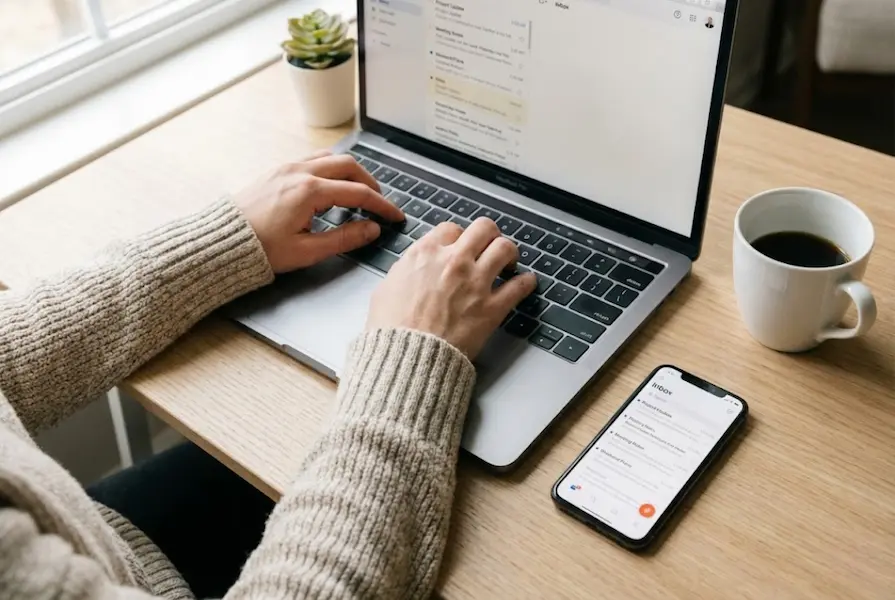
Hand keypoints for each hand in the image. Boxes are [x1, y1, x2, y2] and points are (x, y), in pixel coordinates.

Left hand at [234, 151, 403, 272]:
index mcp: (310, 192)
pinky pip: (312, 160)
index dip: (382, 205)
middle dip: (369, 183)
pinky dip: (330, 170)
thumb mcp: (307, 251)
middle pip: (349, 166)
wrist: (222, 242)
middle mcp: (300, 173)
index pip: (359, 193)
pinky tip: (330, 187)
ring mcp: (287, 168)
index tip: (395, 216)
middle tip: (378, 202)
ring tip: (357, 193)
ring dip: (350, 172)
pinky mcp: (277, 170)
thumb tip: (371, 230)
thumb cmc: (260, 249)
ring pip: (330, 158)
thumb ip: (345, 238)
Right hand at [367, 218, 537, 358]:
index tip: (460, 245)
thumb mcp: (386, 289)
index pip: (451, 229)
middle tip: (489, 245)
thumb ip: (405, 272)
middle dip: (488, 235)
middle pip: (483, 228)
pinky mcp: (491, 308)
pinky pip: (519, 286)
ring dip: (509, 252)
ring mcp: (476, 283)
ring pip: (505, 248)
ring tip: (509, 261)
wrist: (408, 357)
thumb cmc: (393, 329)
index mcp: (426, 254)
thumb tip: (412, 269)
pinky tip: (526, 282)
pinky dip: (526, 282)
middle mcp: (454, 261)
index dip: (458, 236)